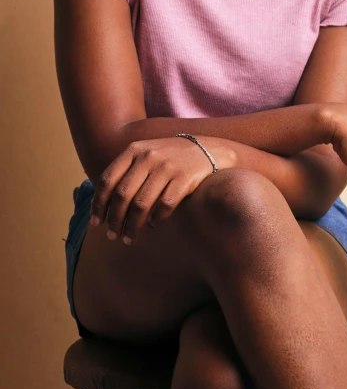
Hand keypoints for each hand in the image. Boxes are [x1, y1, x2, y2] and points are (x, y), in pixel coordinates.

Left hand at [89, 136, 232, 244]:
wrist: (206, 150)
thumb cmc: (168, 158)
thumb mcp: (145, 155)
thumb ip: (125, 172)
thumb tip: (101, 204)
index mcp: (134, 150)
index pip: (108, 180)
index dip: (99, 205)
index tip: (96, 223)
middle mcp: (149, 157)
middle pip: (122, 195)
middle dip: (114, 220)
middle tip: (113, 235)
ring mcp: (167, 167)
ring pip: (141, 204)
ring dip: (132, 226)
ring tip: (129, 238)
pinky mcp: (185, 178)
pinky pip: (164, 206)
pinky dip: (156, 220)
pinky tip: (153, 225)